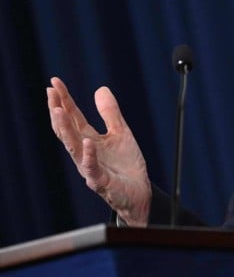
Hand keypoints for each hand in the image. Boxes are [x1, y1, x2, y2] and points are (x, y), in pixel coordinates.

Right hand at [47, 77, 151, 225]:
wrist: (139, 194)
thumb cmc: (126, 166)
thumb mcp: (121, 133)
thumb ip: (110, 113)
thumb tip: (100, 88)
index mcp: (89, 140)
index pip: (73, 117)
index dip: (64, 100)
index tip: (54, 82)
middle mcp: (84, 153)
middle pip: (67, 129)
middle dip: (58, 110)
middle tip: (51, 92)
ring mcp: (90, 167)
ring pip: (73, 146)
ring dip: (65, 129)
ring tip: (58, 110)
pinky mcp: (101, 181)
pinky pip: (92, 167)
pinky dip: (90, 154)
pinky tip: (88, 141)